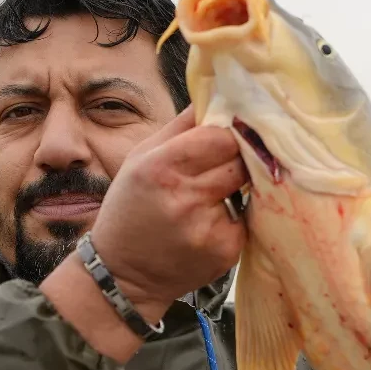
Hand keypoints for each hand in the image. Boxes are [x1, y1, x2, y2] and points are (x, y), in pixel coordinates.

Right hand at [89, 104, 247, 322]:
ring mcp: (208, 227)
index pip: (222, 136)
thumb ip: (180, 127)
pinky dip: (235, 216)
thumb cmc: (131, 209)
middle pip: (240, 161)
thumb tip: (216, 95)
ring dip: (236, 187)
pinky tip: (210, 222)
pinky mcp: (225, 250)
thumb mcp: (139, 159)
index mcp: (162, 167)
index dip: (229, 133)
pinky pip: (246, 219)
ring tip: (210, 195)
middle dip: (238, 158)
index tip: (229, 134)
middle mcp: (186, 197)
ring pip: (247, 189)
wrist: (124, 274)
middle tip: (226, 163)